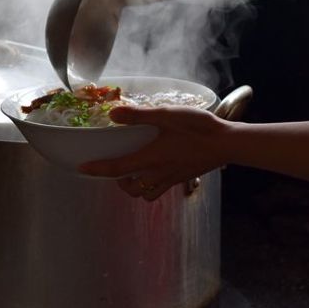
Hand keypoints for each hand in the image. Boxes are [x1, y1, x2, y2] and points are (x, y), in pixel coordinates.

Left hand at [79, 104, 230, 201]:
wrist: (227, 143)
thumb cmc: (197, 128)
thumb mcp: (167, 115)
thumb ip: (139, 115)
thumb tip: (112, 113)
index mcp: (150, 158)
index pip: (116, 168)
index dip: (96, 169)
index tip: (81, 168)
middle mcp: (158, 173)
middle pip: (130, 189)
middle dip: (118, 182)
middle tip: (113, 168)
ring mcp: (172, 178)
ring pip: (146, 193)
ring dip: (135, 186)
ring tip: (132, 171)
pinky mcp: (183, 178)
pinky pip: (162, 188)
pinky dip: (153, 184)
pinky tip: (156, 168)